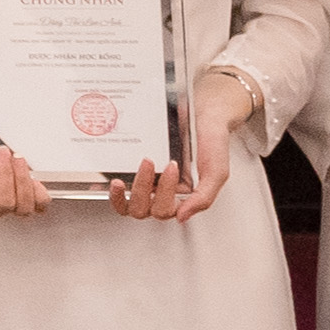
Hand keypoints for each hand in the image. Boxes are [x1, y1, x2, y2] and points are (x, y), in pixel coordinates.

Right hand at [0, 118, 55, 221]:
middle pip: (4, 204)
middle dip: (4, 174)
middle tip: (1, 152)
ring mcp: (11, 204)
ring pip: (22, 206)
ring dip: (21, 179)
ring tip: (15, 158)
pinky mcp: (29, 197)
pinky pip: (40, 203)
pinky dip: (37, 189)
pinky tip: (30, 175)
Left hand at [108, 77, 248, 223]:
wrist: (203, 112)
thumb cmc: (211, 141)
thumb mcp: (216, 172)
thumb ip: (203, 197)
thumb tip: (182, 217)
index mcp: (181, 198)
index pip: (166, 211)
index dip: (165, 194)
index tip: (172, 165)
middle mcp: (162, 194)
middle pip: (143, 210)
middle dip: (142, 188)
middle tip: (149, 161)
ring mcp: (147, 183)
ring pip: (129, 205)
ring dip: (126, 191)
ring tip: (127, 173)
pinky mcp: (135, 170)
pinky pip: (120, 191)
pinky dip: (115, 192)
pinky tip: (113, 180)